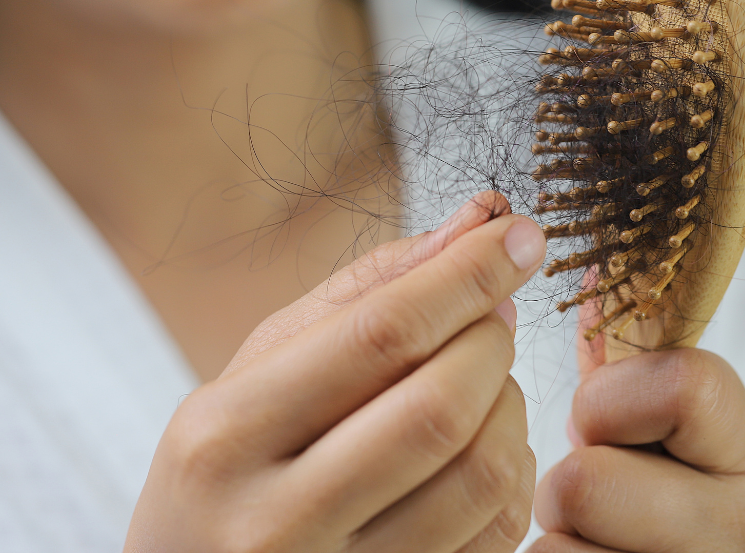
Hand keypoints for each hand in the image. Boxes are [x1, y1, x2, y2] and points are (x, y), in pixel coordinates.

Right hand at [124, 192, 544, 552]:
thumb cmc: (230, 463)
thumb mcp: (261, 368)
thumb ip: (362, 292)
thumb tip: (475, 223)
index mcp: (225, 437)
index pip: (378, 335)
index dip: (466, 276)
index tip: (519, 235)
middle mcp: (272, 523)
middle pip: (440, 407)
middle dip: (491, 340)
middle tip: (493, 316)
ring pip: (482, 475)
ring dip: (510, 404)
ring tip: (484, 381)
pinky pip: (498, 534)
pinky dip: (515, 470)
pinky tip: (483, 444)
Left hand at [531, 347, 744, 552]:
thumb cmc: (651, 496)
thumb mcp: (656, 422)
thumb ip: (627, 353)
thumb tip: (590, 270)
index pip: (681, 386)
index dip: (609, 402)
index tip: (603, 423)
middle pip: (589, 482)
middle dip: (564, 487)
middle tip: (591, 502)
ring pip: (559, 548)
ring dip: (554, 541)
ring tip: (593, 542)